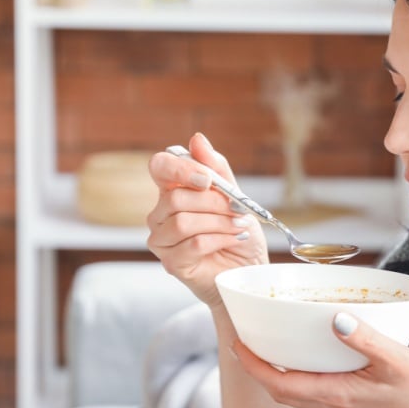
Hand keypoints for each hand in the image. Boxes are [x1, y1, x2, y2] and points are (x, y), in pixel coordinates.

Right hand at [147, 133, 267, 308]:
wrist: (249, 268)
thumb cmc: (239, 232)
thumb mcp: (235, 195)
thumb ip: (216, 169)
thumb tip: (197, 139)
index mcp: (173, 190)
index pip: (159, 167)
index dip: (179, 169)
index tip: (207, 179)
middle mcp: (160, 213)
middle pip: (176, 198)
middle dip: (214, 203)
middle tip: (237, 210)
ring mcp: (162, 239)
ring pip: (182, 222)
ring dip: (219, 223)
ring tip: (238, 226)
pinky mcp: (171, 262)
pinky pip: (192, 244)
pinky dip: (219, 239)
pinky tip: (233, 240)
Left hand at [230, 313, 408, 407]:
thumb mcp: (397, 359)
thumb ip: (365, 338)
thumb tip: (335, 319)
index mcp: (336, 395)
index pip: (279, 384)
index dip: (254, 366)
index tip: (238, 344)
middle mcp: (333, 405)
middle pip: (280, 391)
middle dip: (258, 368)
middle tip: (246, 341)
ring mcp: (342, 407)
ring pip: (295, 393)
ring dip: (276, 372)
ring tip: (269, 345)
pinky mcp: (352, 404)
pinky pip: (312, 391)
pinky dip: (298, 375)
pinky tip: (307, 355)